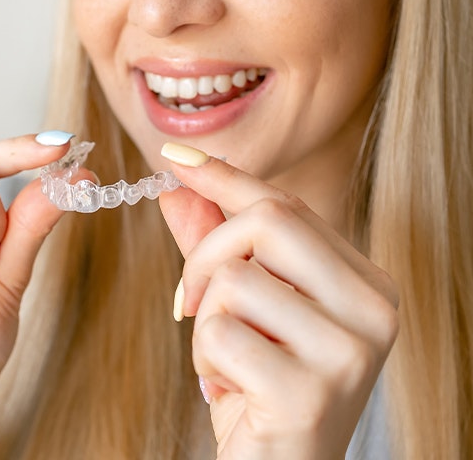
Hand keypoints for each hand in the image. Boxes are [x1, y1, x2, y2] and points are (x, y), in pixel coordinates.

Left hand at [160, 152, 397, 459]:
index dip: (225, 177)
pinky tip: (230, 390)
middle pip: (266, 221)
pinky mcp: (311, 392)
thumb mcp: (243, 307)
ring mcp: (350, 350)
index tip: (176, 158)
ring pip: (236, 279)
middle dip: (206, 254)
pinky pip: (222, 334)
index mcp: (364, 281)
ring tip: (226, 361)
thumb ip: (215, 244)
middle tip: (189, 300)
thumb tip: (178, 188)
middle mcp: (373, 308)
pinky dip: (205, 359)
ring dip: (205, 322)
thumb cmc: (262, 383)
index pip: (287, 206)